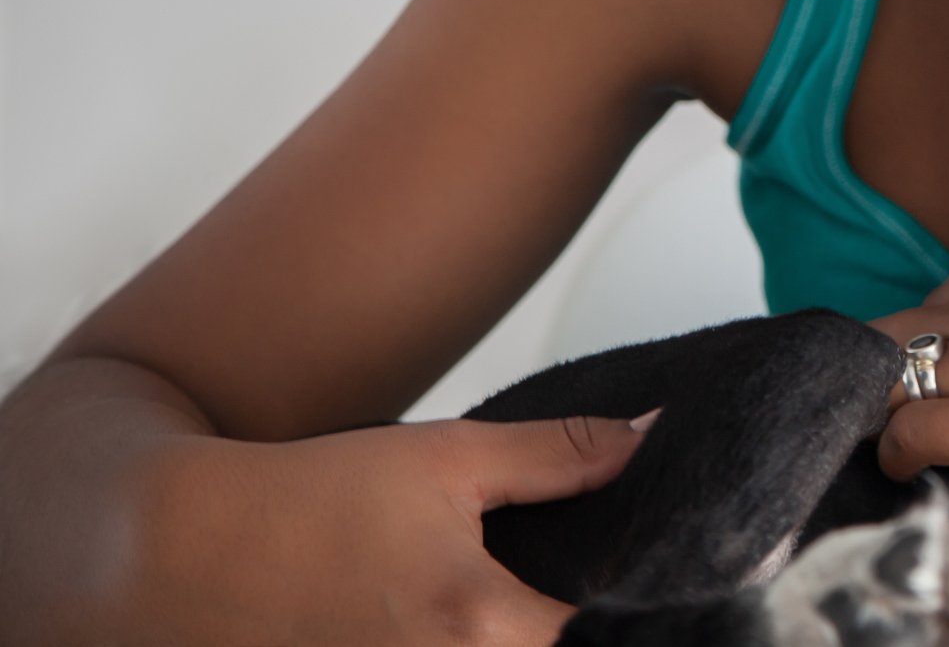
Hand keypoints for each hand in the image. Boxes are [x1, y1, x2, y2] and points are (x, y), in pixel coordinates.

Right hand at [105, 414, 649, 645]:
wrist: (181, 554)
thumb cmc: (311, 502)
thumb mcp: (446, 459)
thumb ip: (559, 456)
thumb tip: (651, 436)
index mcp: (477, 623)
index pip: (607, 635)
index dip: (642, 606)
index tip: (653, 579)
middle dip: (582, 629)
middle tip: (581, 590)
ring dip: (529, 640)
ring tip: (531, 608)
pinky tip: (482, 630)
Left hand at [869, 185, 948, 479]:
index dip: (943, 324)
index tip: (945, 347)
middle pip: (906, 327)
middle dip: (883, 356)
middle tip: (881, 391)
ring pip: (897, 374)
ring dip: (880, 402)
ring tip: (874, 431)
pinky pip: (923, 432)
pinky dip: (898, 449)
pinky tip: (893, 466)